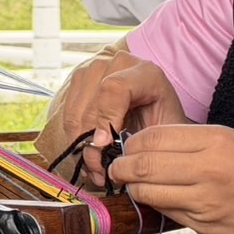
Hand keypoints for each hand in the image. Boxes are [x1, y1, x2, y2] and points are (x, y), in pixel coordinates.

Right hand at [37, 47, 187, 188]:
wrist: (156, 108)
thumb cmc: (163, 122)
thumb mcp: (164, 132)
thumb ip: (141, 141)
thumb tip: (105, 156)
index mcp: (145, 72)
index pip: (114, 89)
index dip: (106, 120)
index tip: (104, 146)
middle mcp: (117, 64)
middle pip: (91, 105)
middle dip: (92, 144)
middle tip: (99, 170)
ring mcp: (94, 68)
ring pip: (75, 113)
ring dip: (81, 145)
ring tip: (96, 167)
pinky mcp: (79, 80)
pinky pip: (68, 116)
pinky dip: (75, 139)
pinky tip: (90, 153)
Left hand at [106, 124, 233, 233]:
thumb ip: (196, 140)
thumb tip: (153, 143)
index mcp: (215, 141)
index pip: (155, 137)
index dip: (133, 143)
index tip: (128, 146)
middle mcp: (207, 170)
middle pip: (145, 165)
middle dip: (123, 167)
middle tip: (117, 168)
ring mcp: (204, 201)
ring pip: (149, 192)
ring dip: (134, 189)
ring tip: (133, 184)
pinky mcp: (203, 226)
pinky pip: (167, 212)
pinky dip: (156, 205)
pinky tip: (157, 198)